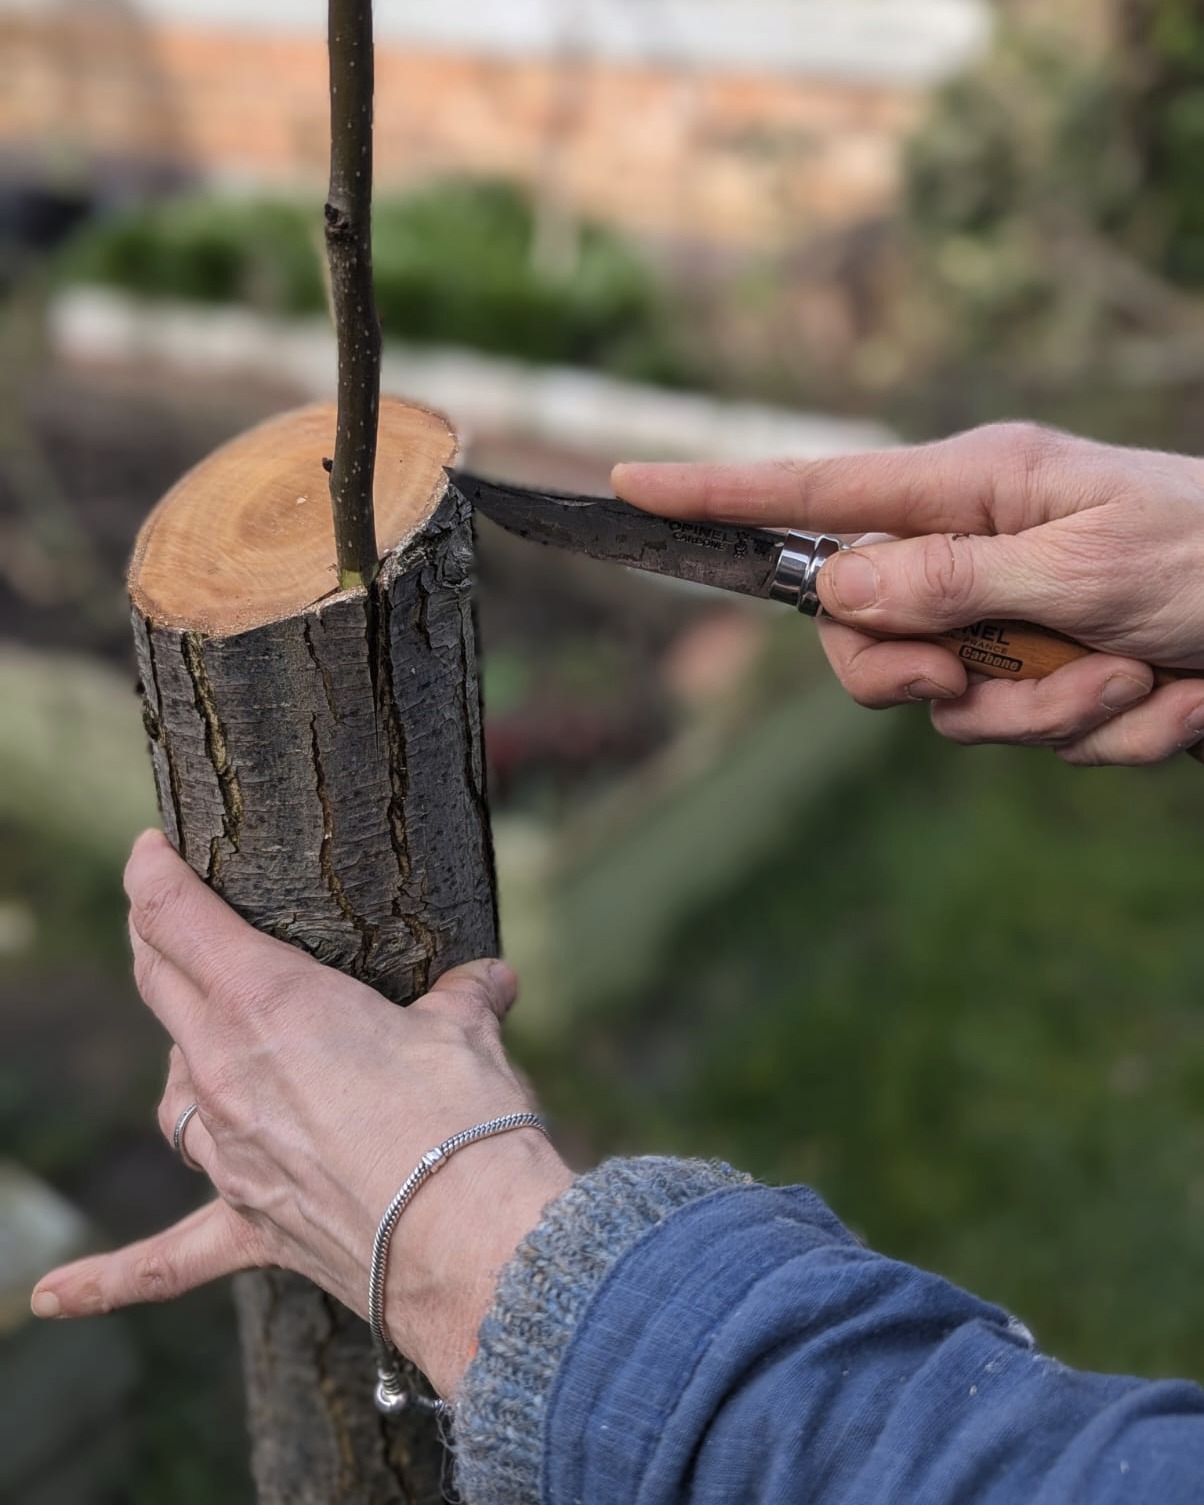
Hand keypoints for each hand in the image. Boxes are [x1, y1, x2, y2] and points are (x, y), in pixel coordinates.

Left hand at [31, 830, 571, 1395]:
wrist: (469, 1239)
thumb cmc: (465, 1115)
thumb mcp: (467, 1032)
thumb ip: (465, 999)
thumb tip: (492, 982)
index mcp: (269, 1000)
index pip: (177, 918)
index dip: (152, 874)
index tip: (149, 848)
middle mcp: (226, 1070)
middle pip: (160, 986)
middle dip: (156, 940)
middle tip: (164, 916)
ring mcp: (229, 1151)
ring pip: (171, 1091)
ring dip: (181, 1057)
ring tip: (206, 1046)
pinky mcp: (250, 1224)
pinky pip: (164, 1256)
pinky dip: (106, 1276)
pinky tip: (51, 1291)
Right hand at [614, 423, 1203, 763]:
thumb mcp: (1087, 568)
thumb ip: (950, 581)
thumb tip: (831, 583)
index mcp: (975, 489)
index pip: (815, 487)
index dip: (716, 493)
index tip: (629, 485)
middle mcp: (977, 549)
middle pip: (858, 630)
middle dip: (910, 676)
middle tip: (964, 680)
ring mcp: (1013, 616)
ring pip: (948, 704)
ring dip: (1047, 714)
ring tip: (1136, 679)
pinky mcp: (1052, 673)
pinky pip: (1026, 733)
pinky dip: (1101, 733)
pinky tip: (1173, 698)